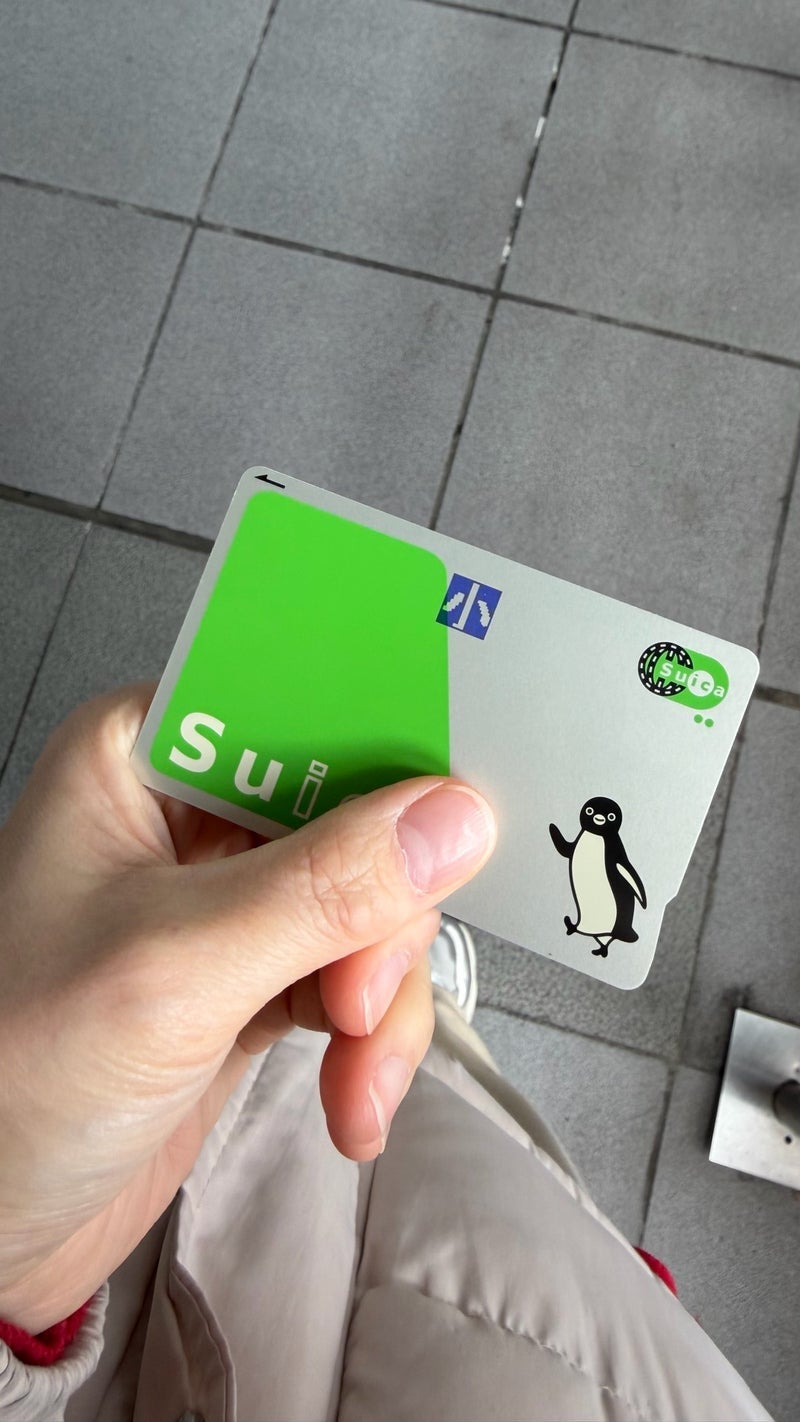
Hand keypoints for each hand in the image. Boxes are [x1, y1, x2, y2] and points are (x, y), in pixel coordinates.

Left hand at [0, 683, 495, 1333]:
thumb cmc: (9, 1078)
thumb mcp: (177, 968)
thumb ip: (323, 888)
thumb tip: (451, 817)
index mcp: (141, 758)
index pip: (299, 711)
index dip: (386, 756)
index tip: (455, 813)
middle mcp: (187, 816)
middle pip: (358, 816)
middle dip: (381, 919)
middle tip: (360, 997)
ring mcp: (226, 902)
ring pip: (372, 906)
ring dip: (383, 1000)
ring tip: (359, 1075)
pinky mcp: (252, 978)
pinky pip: (355, 980)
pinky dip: (372, 1042)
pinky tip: (354, 1099)